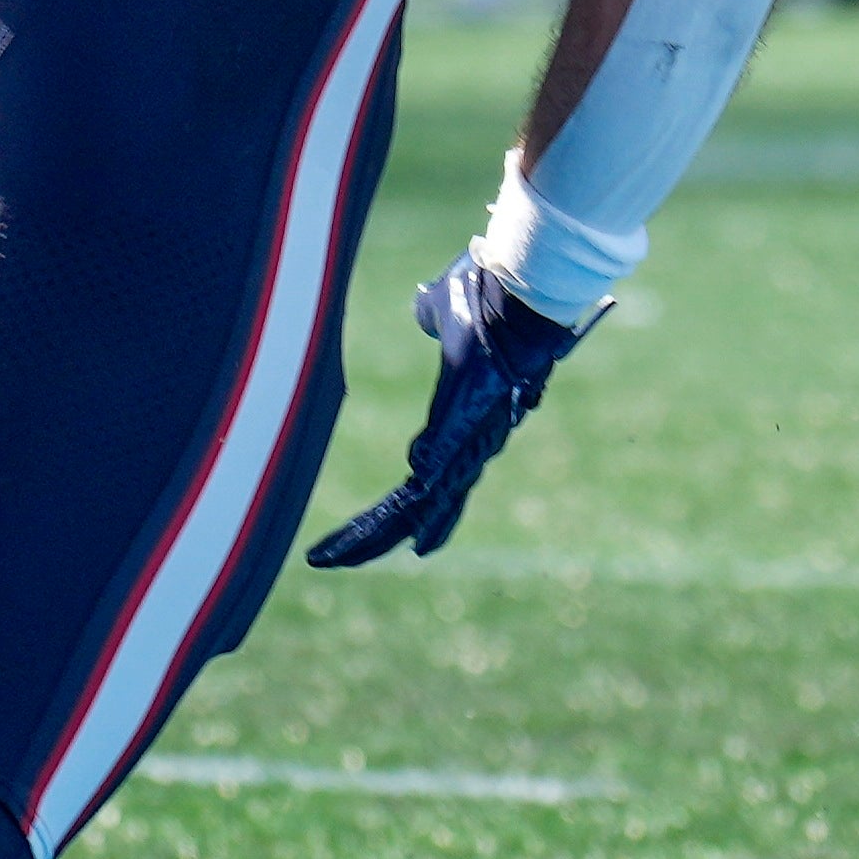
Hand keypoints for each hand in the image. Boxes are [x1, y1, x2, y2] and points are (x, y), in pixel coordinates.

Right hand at [305, 253, 595, 568]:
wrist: (521, 295)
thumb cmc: (488, 297)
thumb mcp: (446, 313)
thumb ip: (433, 320)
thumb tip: (426, 309)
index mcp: (466, 426)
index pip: (430, 484)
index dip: (411, 514)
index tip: (399, 541)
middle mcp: (470, 448)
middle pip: (418, 509)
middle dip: (375, 538)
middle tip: (336, 562)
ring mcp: (468, 442)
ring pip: (416, 506)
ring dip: (373, 533)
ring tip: (336, 558)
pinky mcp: (461, 429)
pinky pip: (428, 478)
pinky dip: (406, 507)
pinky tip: (387, 532)